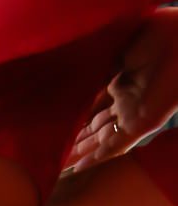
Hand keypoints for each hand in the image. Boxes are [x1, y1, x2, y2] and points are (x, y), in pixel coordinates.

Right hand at [64, 9, 177, 172]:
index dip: (75, 118)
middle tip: (53, 151)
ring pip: (103, 139)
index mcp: (121, 82)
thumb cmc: (154, 36)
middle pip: (96, 126)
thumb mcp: (115, 53)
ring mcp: (133, 114)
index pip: (93, 106)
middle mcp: (126, 101)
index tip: (54, 126)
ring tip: (59, 165)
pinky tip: (79, 169)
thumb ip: (94, 73)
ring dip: (84, 152)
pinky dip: (98, 158)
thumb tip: (69, 88)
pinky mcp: (143, 124)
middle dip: (77, 138)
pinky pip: (116, 146)